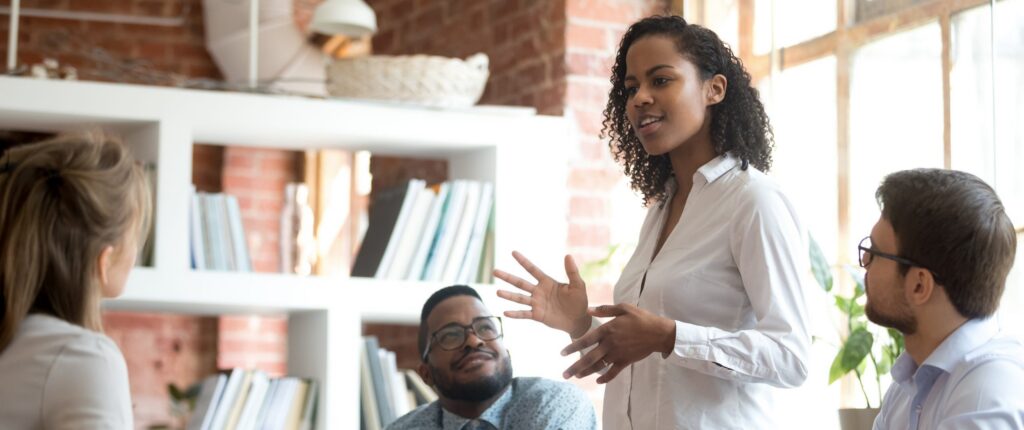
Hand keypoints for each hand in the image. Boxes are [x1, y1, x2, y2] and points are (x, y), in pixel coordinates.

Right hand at [493, 251, 590, 336]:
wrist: (579, 320)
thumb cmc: (579, 301)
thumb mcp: (578, 285)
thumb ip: (572, 272)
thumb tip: (568, 255)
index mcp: (547, 282)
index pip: (532, 269)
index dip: (523, 261)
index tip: (513, 252)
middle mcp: (538, 291)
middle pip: (520, 283)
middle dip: (508, 277)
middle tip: (494, 271)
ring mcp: (537, 304)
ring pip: (519, 298)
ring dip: (508, 295)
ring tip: (497, 292)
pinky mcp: (537, 315)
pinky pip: (524, 314)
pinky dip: (515, 314)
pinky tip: (505, 313)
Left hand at [559, 304, 675, 383]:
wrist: (659, 332)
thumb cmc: (641, 318)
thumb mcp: (623, 308)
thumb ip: (605, 309)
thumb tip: (588, 310)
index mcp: (607, 330)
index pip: (585, 340)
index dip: (572, 348)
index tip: (562, 354)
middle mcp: (609, 344)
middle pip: (588, 358)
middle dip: (575, 368)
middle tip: (564, 375)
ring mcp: (617, 354)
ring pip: (598, 366)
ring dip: (586, 373)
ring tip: (576, 377)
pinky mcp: (625, 361)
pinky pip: (613, 372)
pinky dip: (605, 378)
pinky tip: (597, 381)